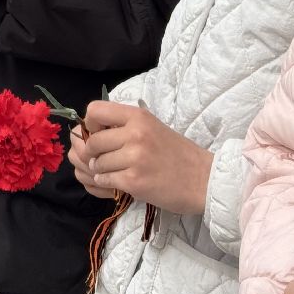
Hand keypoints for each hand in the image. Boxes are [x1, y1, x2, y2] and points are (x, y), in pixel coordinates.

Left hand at [76, 101, 213, 215]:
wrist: (204, 180)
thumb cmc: (177, 153)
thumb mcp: (152, 127)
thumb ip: (125, 125)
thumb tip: (92, 130)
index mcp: (138, 116)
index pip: (95, 111)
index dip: (90, 124)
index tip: (97, 134)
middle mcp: (135, 134)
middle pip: (93, 141)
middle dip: (94, 153)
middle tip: (103, 158)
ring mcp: (134, 158)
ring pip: (97, 163)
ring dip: (101, 170)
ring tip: (116, 171)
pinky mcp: (134, 181)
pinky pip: (105, 180)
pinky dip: (107, 182)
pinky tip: (120, 181)